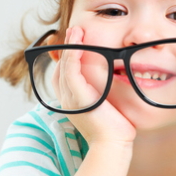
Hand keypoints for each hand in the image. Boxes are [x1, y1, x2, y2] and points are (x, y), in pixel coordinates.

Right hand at [53, 27, 135, 147]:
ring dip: (70, 47)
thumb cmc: (115, 129)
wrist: (114, 144)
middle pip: (60, 68)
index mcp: (72, 101)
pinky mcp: (78, 99)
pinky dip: (73, 56)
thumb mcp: (108, 105)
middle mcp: (67, 100)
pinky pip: (71, 73)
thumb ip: (105, 92)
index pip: (63, 74)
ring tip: (75, 31)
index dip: (68, 57)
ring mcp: (70, 100)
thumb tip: (114, 77)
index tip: (76, 41)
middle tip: (74, 31)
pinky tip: (78, 44)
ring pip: (65, 67)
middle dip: (67, 47)